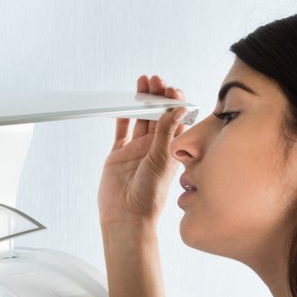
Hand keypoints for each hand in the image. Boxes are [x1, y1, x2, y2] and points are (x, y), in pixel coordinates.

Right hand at [98, 74, 186, 234]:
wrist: (126, 216)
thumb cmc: (149, 196)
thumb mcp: (161, 161)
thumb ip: (166, 133)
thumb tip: (177, 109)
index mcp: (171, 149)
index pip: (176, 119)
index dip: (175, 103)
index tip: (171, 90)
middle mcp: (155, 147)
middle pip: (158, 114)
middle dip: (158, 96)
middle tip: (155, 80)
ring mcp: (137, 149)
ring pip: (140, 118)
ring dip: (142, 101)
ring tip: (141, 83)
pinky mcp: (119, 154)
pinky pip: (122, 130)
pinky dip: (122, 116)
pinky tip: (123, 103)